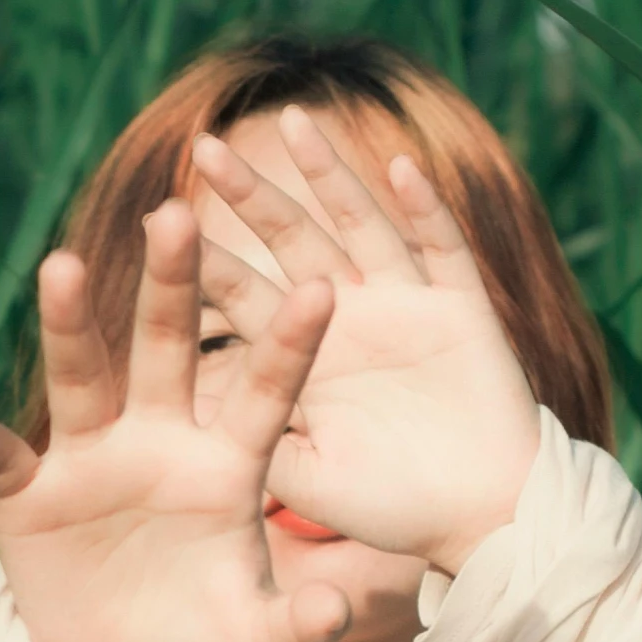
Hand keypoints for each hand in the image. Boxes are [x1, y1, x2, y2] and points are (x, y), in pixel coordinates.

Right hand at [0, 209, 352, 641]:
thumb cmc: (204, 639)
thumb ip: (298, 626)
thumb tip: (337, 614)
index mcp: (225, 463)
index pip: (264, 392)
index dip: (289, 345)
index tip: (324, 288)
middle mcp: (158, 440)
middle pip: (165, 350)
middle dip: (171, 286)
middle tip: (177, 214)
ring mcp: (89, 460)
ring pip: (82, 379)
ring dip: (69, 325)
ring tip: (61, 268)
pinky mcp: (27, 496)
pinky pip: (1, 459)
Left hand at [193, 104, 542, 576]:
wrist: (483, 519)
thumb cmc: (393, 507)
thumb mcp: (311, 482)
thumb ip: (260, 448)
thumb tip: (196, 419)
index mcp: (306, 356)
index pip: (245, 296)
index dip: (206, 262)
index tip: (158, 223)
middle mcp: (350, 318)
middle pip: (292, 241)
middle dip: (252, 195)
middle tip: (204, 148)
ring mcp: (405, 306)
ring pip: (360, 224)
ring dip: (329, 175)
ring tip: (291, 122)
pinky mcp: (461, 309)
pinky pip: (441, 248)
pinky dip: (423, 209)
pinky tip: (398, 167)